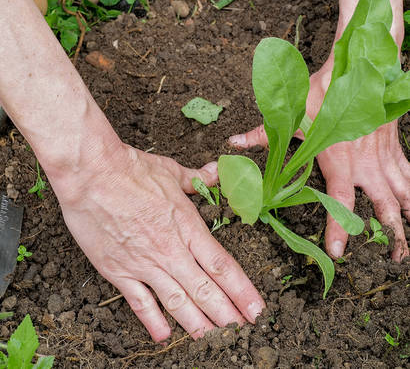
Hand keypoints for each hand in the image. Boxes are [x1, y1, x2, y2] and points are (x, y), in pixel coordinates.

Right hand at [52, 144, 264, 340]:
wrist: (91, 175)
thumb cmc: (131, 170)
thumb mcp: (170, 170)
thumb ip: (196, 178)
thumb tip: (215, 171)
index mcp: (187, 226)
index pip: (222, 265)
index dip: (242, 290)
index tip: (256, 309)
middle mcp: (170, 250)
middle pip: (205, 290)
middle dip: (227, 315)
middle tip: (243, 334)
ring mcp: (144, 263)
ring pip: (177, 301)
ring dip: (197, 324)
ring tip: (214, 341)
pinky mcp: (118, 270)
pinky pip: (139, 301)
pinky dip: (152, 320)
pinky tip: (163, 336)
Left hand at [229, 57, 409, 261]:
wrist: (358, 67)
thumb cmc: (322, 92)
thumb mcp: (290, 115)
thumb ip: (261, 134)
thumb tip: (232, 144)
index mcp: (338, 158)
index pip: (340, 199)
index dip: (338, 226)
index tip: (337, 252)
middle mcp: (365, 162)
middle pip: (381, 204)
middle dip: (389, 233)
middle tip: (391, 259)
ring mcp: (382, 156)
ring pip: (402, 193)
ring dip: (407, 219)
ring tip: (407, 246)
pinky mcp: (393, 148)